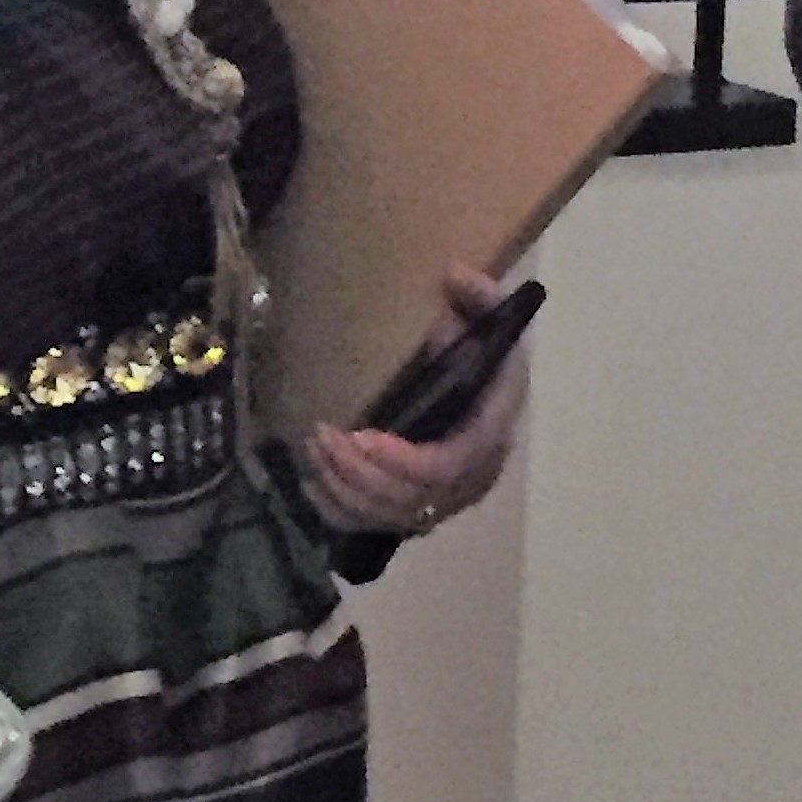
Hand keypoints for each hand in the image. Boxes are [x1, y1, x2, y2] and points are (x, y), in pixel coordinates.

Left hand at [303, 269, 526, 540]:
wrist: (482, 370)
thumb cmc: (477, 342)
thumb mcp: (486, 311)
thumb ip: (479, 294)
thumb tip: (453, 276)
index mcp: (489, 431)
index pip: (449, 466)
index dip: (404, 461)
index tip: (361, 435)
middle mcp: (472, 474)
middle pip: (413, 501)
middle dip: (359, 474)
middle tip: (320, 436)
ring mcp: (445, 497)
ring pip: (391, 517)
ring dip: (345, 489)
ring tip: (313, 448)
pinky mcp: (419, 504)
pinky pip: (377, 525)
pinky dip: (340, 511)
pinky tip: (312, 483)